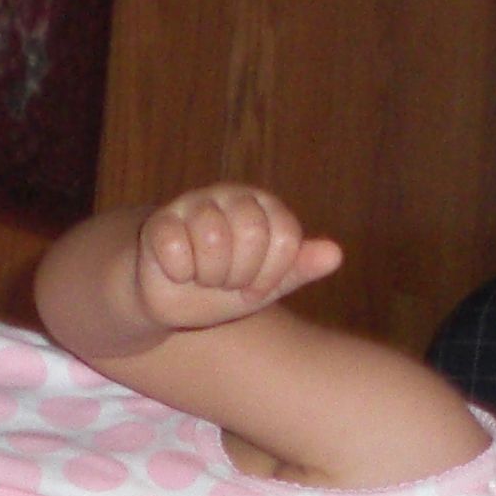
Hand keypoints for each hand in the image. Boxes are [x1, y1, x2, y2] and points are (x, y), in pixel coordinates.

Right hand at [133, 184, 341, 333]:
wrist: (171, 299)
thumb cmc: (224, 286)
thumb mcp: (267, 284)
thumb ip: (299, 267)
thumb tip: (335, 254)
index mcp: (264, 207)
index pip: (285, 235)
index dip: (272, 273)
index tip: (255, 287)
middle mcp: (231, 196)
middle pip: (252, 232)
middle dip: (240, 273)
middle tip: (227, 281)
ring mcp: (193, 204)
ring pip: (213, 237)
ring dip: (209, 275)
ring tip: (203, 277)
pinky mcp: (160, 221)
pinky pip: (176, 247)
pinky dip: (179, 272)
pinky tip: (178, 272)